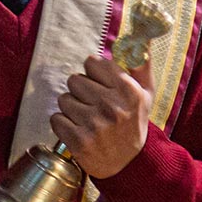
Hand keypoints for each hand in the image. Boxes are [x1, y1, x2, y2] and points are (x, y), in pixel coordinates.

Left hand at [49, 55, 152, 179]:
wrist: (130, 163)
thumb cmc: (134, 122)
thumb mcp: (146, 93)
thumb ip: (142, 64)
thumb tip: (141, 38)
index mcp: (128, 90)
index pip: (92, 62)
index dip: (94, 72)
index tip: (100, 84)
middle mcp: (112, 106)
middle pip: (74, 79)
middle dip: (81, 91)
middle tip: (93, 104)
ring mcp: (94, 124)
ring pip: (63, 99)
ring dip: (71, 108)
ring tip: (87, 119)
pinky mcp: (78, 141)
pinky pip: (55, 119)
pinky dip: (63, 124)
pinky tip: (78, 130)